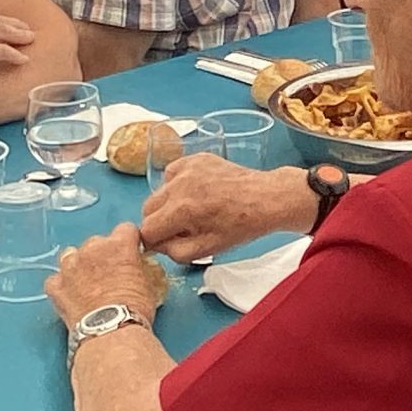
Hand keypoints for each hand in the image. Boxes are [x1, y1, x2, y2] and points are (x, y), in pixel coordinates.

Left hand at [45, 223, 161, 331]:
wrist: (112, 331)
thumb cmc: (135, 309)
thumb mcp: (150, 283)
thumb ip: (140, 266)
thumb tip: (137, 267)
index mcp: (119, 244)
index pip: (126, 229)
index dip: (129, 242)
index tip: (130, 253)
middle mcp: (92, 248)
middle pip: (97, 242)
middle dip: (102, 255)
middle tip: (110, 275)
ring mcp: (70, 266)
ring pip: (71, 255)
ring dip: (79, 265)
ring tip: (87, 284)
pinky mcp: (56, 286)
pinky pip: (55, 280)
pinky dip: (62, 286)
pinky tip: (70, 296)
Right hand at [140, 156, 315, 261]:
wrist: (264, 199)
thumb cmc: (240, 226)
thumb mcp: (206, 250)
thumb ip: (174, 252)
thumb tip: (155, 245)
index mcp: (181, 210)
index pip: (146, 230)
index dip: (154, 241)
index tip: (166, 242)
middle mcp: (179, 185)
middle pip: (147, 209)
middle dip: (159, 222)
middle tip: (181, 229)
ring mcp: (186, 168)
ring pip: (158, 191)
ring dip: (168, 204)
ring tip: (192, 210)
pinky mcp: (194, 158)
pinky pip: (171, 174)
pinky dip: (177, 185)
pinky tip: (195, 193)